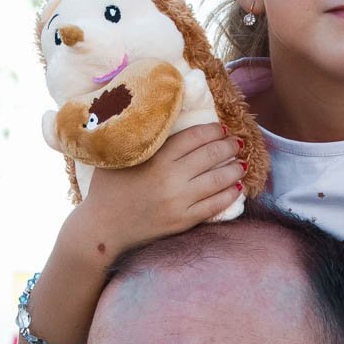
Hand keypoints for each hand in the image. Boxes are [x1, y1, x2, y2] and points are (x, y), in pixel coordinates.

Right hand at [68, 121, 244, 256]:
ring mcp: (179, 202)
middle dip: (229, 146)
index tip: (221, 128)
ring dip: (235, 169)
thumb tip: (157, 114)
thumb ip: (139, 137)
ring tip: (241, 163)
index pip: (195, 137)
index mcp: (157, 158)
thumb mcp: (118, 155)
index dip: (213, 130)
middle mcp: (171, 178)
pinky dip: (229, 195)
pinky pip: (214, 206)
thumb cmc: (107, 189)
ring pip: (218, 180)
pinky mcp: (183, 221)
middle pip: (211, 155)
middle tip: (236, 142)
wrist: (102, 229)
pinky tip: (237, 187)